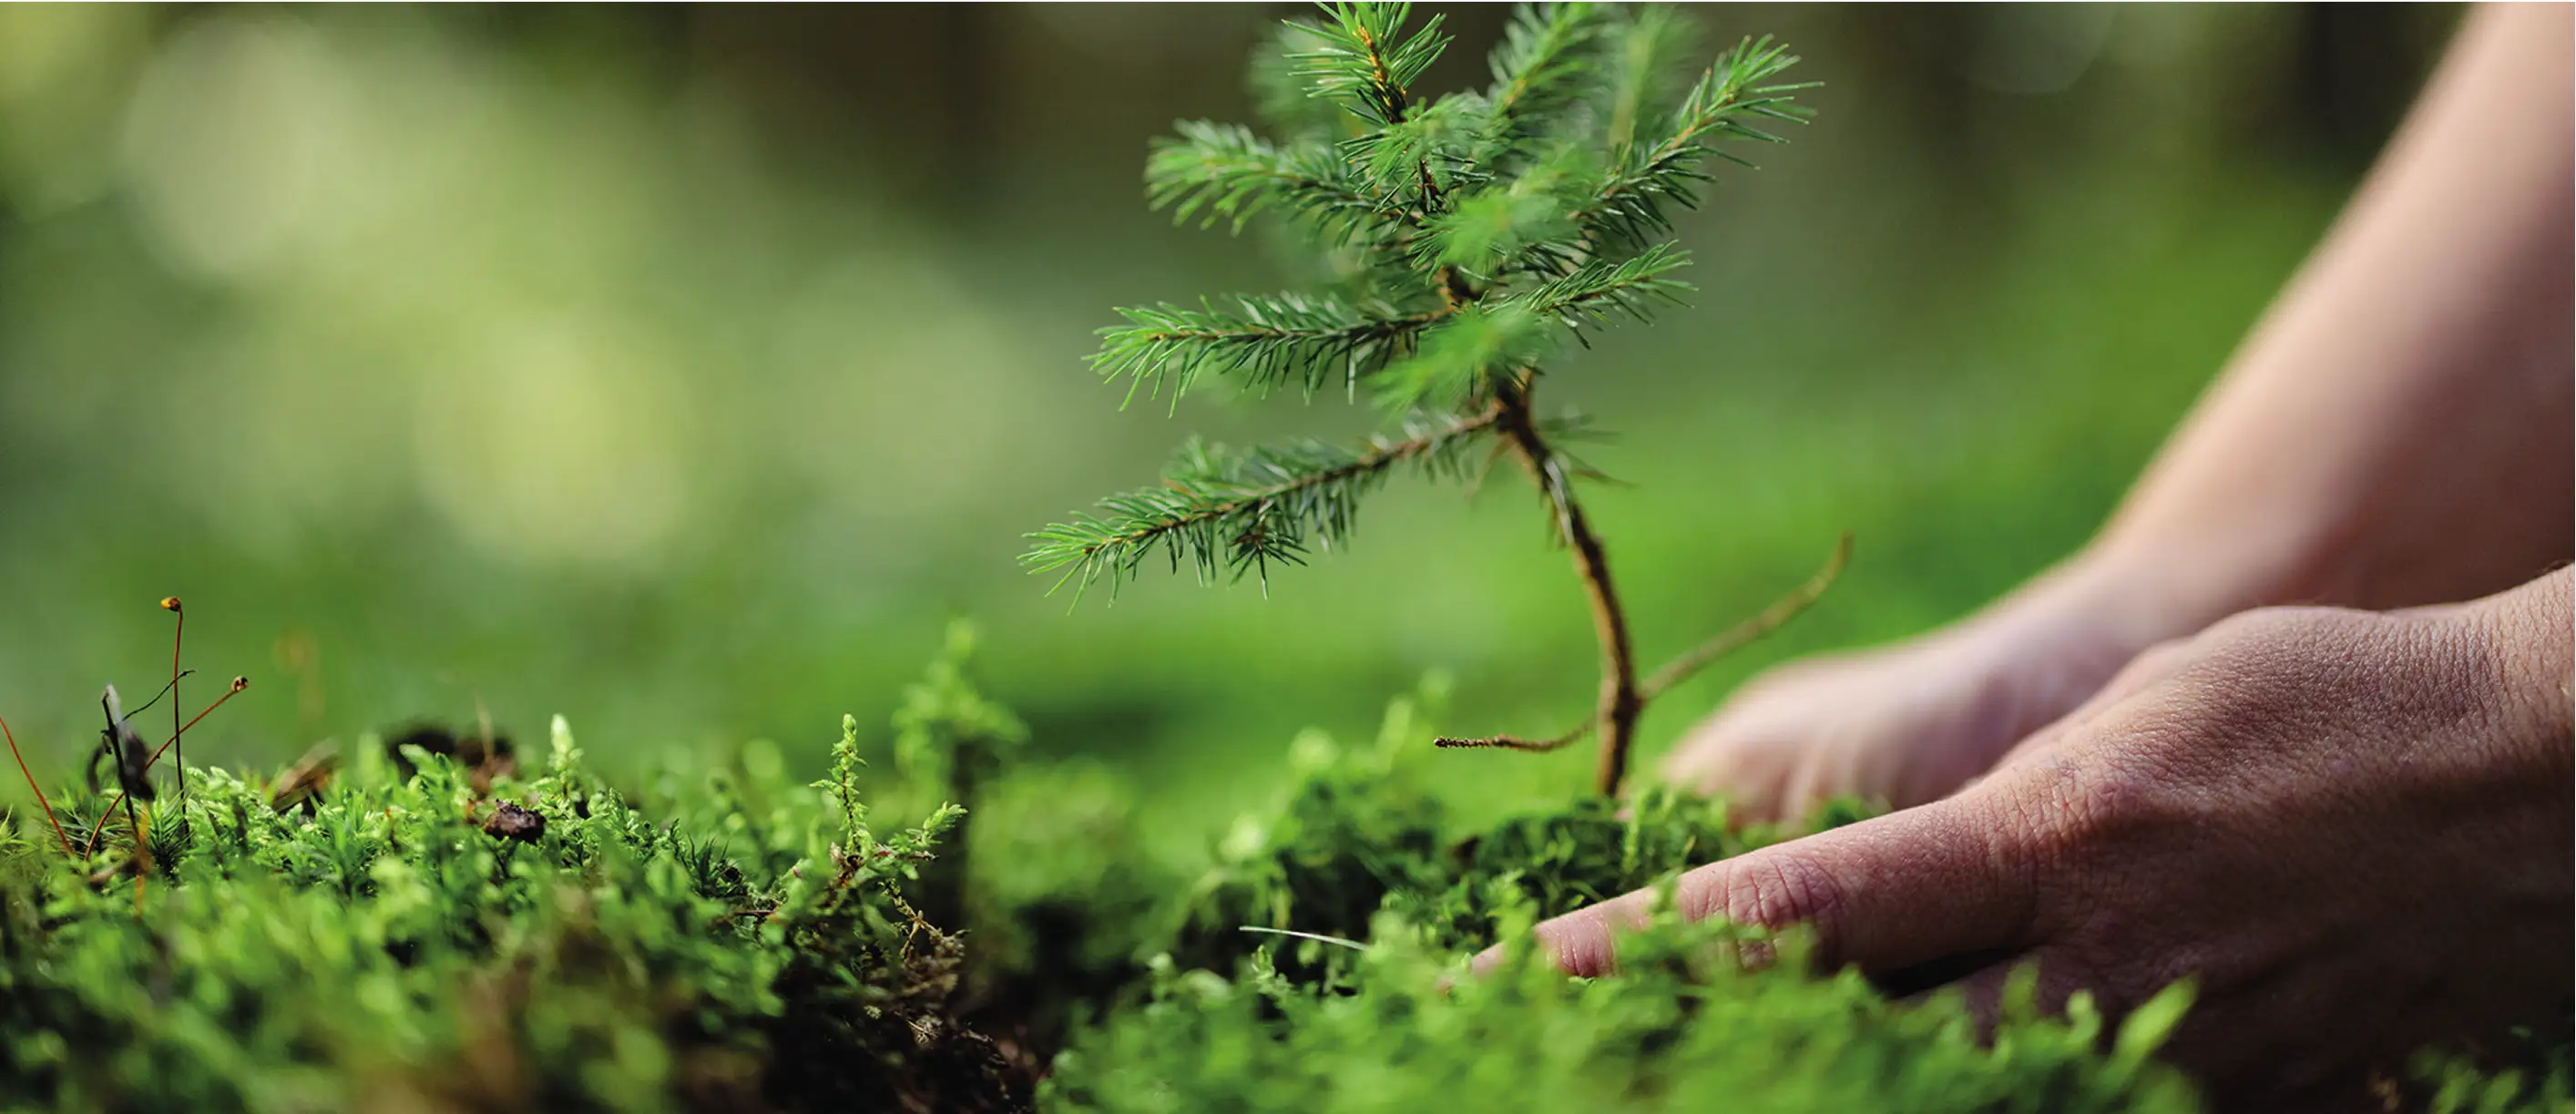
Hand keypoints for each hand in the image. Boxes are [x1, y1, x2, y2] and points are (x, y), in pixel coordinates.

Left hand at [1490, 569, 2574, 1110]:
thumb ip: (1984, 834)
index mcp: (2040, 847)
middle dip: (1718, 1068)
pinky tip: (1951, 1086)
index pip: (1793, 917)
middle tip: (1579, 1067)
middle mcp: (2091, 975)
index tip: (1511, 979)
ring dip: (1841, 1092)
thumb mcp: (2124, 732)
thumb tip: (1868, 909)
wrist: (2539, 775)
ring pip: (1961, 1111)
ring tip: (1728, 1070)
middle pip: (1854, 1060)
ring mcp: (2179, 1067)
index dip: (1634, 959)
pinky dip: (2006, 1105)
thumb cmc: (2314, 702)